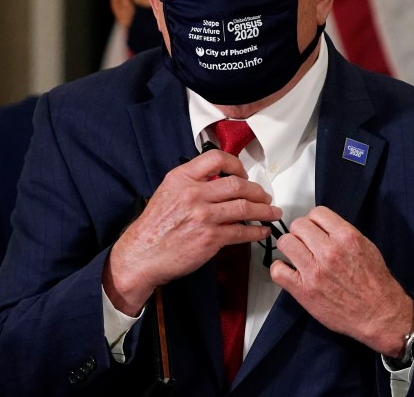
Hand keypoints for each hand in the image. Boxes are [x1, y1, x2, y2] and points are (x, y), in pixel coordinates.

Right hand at [104, 149, 280, 314]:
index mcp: (182, 178)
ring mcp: (203, 216)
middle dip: (258, 191)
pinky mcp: (210, 238)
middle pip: (238, 184)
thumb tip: (219, 180)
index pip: (216, 159)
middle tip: (265, 196)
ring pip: (245, 207)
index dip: (237, 164)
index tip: (244, 174)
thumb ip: (192, 182)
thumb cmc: (154, 227)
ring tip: (272, 212)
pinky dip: (256, 231)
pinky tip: (261, 231)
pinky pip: (242, 232)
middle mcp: (194, 194)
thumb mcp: (168, 192)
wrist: (142, 254)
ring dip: (264, 210)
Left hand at [270, 206, 413, 356]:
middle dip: (301, 232)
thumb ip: (343, 234)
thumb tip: (323, 227)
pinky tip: (289, 271)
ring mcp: (315, 271)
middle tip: (306, 243)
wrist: (379, 314)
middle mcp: (329, 251)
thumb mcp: (366, 247)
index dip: (314, 220)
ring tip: (297, 256)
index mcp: (346, 237)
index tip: (315, 229)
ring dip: (289, 247)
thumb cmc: (375, 283)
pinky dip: (280, 269)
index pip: (317, 213)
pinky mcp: (304, 290)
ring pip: (285, 242)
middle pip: (298, 225)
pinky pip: (278, 271)